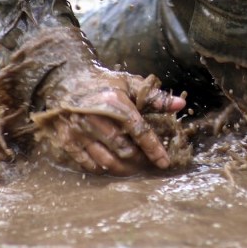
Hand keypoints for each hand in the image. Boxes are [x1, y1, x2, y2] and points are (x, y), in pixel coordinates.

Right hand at [34, 70, 185, 174]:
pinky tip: (110, 166)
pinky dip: (102, 168)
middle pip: (124, 149)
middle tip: (147, 164)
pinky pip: (88, 163)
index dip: (154, 149)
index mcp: (114, 103)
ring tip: (132, 168)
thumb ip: (155, 97)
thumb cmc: (103, 83)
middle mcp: (96, 118)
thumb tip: (181, 105)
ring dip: (123, 168)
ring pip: (106, 160)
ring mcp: (79, 131)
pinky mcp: (67, 140)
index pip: (139, 131)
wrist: (65, 79)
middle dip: (139, 160)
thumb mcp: (129, 84)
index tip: (164, 162)